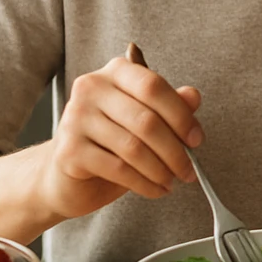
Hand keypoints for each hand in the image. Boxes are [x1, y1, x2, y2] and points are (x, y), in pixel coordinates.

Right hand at [36, 52, 203, 220]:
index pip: (154, 86)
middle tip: (189, 170)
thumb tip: (193, 96)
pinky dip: (144, 184)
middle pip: (146, 119)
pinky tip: (155, 190)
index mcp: (115, 72)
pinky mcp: (69, 151)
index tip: (196, 140)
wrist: (65, 176)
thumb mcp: (145, 121)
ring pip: (134, 147)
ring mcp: (76, 118)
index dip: (181, 115)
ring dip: (161, 170)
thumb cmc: (110, 144)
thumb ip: (169, 107)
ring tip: (171, 181)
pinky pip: (119, 169)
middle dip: (175, 150)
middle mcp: (91, 88)